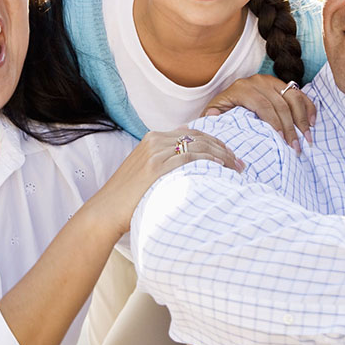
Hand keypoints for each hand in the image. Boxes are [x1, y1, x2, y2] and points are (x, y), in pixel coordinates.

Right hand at [94, 128, 243, 235]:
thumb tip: (188, 151)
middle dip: (223, 149)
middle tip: (239, 164)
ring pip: (198, 146)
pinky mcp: (156, 167)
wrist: (106, 211)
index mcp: (152, 138)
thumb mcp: (144, 170)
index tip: (230, 156)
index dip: (215, 143)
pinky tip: (221, 170)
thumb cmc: (127, 198)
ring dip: (221, 157)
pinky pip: (189, 158)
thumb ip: (164, 159)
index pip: (192, 133)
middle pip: (199, 137)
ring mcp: (155, 152)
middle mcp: (154, 141)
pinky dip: (208, 161)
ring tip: (236, 169)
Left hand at [202, 75, 315, 152]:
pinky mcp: (282, 84)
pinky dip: (308, 107)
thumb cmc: (221, 113)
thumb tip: (211, 117)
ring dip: (303, 119)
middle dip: (291, 127)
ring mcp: (272, 81)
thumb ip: (213, 117)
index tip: (282, 140)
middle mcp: (258, 81)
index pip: (263, 105)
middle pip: (281, 103)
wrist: (227, 101)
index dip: (274, 123)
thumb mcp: (214, 114)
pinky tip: (312, 123)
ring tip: (308, 138)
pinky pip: (300, 94)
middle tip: (297, 147)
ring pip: (293, 97)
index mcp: (241, 88)